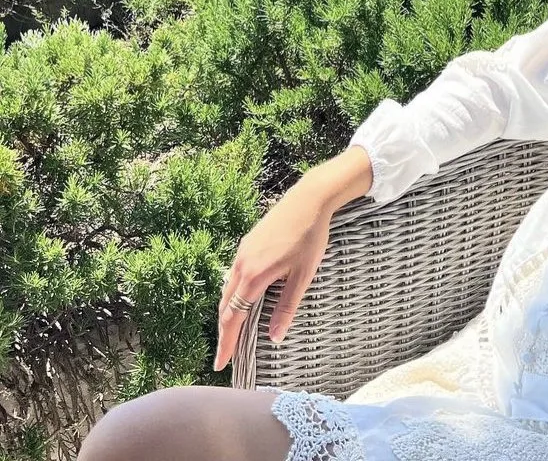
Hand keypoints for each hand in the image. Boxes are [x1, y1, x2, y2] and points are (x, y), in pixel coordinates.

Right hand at [213, 183, 333, 371]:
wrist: (309, 199)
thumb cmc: (310, 237)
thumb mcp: (303, 275)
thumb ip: (287, 307)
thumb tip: (275, 338)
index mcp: (254, 276)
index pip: (233, 318)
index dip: (226, 343)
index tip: (220, 365)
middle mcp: (242, 265)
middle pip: (225, 307)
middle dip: (224, 333)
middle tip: (224, 356)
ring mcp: (242, 253)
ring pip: (227, 290)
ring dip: (227, 313)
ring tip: (231, 332)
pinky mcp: (247, 243)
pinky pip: (233, 275)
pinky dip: (232, 294)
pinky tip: (240, 299)